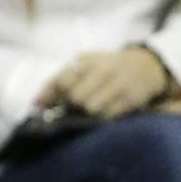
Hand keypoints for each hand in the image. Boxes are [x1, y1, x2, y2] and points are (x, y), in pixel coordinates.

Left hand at [38, 47, 171, 118]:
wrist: (145, 67)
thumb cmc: (106, 67)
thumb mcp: (84, 66)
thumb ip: (59, 81)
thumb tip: (36, 104)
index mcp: (87, 61)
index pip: (62, 79)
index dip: (49, 96)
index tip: (40, 107)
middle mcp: (103, 71)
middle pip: (76, 97)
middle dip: (69, 107)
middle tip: (68, 111)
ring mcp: (118, 85)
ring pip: (91, 108)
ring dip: (84, 116)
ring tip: (84, 114)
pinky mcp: (130, 100)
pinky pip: (108, 116)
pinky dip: (99, 120)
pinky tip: (99, 117)